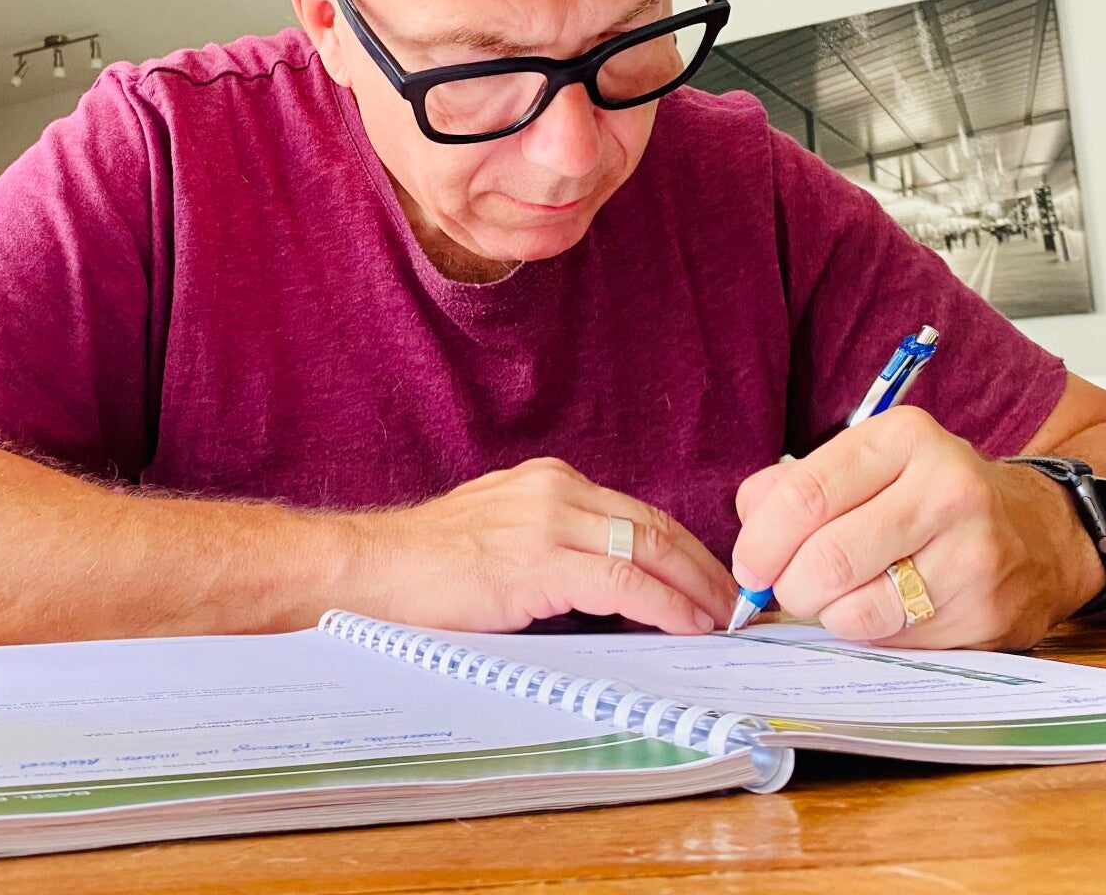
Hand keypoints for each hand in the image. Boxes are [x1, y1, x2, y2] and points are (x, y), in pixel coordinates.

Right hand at [340, 457, 734, 635]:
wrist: (369, 569)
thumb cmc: (425, 566)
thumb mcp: (500, 536)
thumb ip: (551, 546)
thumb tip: (605, 586)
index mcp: (549, 481)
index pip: (637, 513)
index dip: (683, 549)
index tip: (709, 580)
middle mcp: (556, 490)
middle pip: (656, 525)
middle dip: (704, 567)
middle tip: (735, 602)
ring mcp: (549, 521)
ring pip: (651, 549)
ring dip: (696, 588)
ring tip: (721, 619)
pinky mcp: (540, 561)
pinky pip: (624, 581)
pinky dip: (666, 605)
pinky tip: (685, 624)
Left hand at [730, 407, 1104, 649]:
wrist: (1041, 533)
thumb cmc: (931, 497)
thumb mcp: (869, 464)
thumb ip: (795, 485)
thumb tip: (750, 524)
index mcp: (904, 438)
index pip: (805, 495)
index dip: (761, 541)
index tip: (749, 566)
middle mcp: (946, 488)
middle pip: (826, 559)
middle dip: (788, 587)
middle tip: (786, 590)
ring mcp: (972, 554)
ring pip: (855, 610)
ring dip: (825, 616)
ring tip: (834, 599)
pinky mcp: (986, 612)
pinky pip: (893, 640)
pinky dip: (867, 634)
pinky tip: (880, 610)